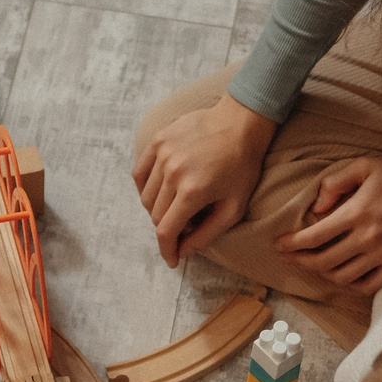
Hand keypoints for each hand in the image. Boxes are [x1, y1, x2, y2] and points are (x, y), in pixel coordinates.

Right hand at [132, 95, 277, 265]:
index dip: (166, 250)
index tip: (172, 259)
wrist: (241, 122)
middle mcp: (172, 173)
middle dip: (168, 228)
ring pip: (145, 196)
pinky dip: (144, 187)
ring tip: (175, 206)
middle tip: (185, 225)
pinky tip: (159, 190)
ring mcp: (162, 154)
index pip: (166, 231)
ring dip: (157, 209)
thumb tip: (183, 251)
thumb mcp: (234, 207)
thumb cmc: (242, 166)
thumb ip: (207, 233)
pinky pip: (139, 173)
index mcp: (192, 191)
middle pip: (155, 215)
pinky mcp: (158, 140)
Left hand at [276, 157, 381, 293]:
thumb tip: (316, 207)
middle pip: (322, 261)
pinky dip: (349, 285)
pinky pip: (366, 286)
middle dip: (300, 261)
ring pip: (341, 277)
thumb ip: (335, 183)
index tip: (279, 246)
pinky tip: (342, 277)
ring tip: (315, 265)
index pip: (314, 236)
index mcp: (356, 212)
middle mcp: (367, 238)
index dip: (292, 244)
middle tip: (291, 257)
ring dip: (322, 274)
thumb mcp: (366, 166)